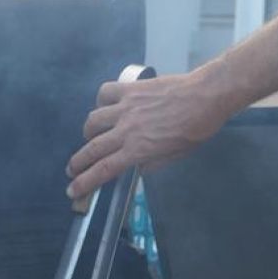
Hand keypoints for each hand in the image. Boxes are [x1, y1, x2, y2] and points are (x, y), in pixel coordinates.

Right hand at [65, 71, 234, 197]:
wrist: (205, 97)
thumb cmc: (196, 129)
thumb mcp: (176, 155)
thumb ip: (152, 163)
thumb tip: (137, 167)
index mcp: (138, 150)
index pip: (104, 170)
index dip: (85, 182)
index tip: (72, 190)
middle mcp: (126, 130)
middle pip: (92, 148)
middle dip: (78, 162)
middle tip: (72, 170)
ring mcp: (126, 107)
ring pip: (93, 120)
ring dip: (88, 132)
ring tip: (90, 136)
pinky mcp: (130, 88)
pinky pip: (105, 93)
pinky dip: (101, 101)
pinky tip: (105, 106)